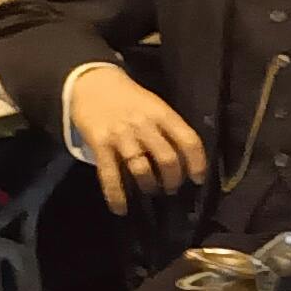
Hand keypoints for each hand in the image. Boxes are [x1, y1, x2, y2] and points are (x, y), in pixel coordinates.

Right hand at [69, 66, 208, 214]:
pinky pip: (110, 174)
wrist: (92, 82)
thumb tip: (185, 158)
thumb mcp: (155, 105)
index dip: (197, 163)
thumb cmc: (129, 98)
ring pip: (142, 169)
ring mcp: (121, 135)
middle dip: (173, 180)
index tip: (198, 179)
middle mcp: (144, 125)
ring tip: (151, 190)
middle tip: (172, 188)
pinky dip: (116, 195)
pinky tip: (121, 208)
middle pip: (167, 159)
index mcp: (163, 114)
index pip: (189, 141)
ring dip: (149, 186)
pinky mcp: (100, 144)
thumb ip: (168, 128)